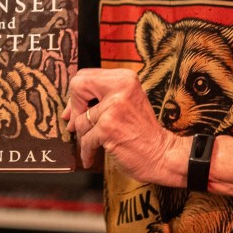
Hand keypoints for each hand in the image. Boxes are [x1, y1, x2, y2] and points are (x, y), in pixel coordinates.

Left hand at [62, 68, 186, 185]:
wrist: (161, 154)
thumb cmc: (142, 132)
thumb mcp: (127, 102)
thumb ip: (103, 97)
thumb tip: (70, 106)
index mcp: (125, 78)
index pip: (86, 75)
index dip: (77, 94)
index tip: (76, 109)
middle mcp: (120, 88)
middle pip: (78, 87)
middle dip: (73, 108)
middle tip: (74, 125)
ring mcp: (114, 107)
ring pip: (79, 120)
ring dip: (84, 137)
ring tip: (94, 145)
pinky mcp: (108, 127)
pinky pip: (84, 139)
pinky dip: (87, 152)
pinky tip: (91, 157)